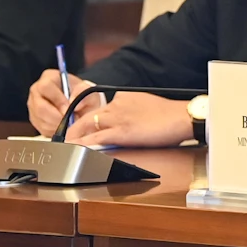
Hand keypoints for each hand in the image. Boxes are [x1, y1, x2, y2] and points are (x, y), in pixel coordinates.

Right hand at [27, 69, 94, 137]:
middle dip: (56, 117)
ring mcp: (33, 104)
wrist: (80, 106)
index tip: (68, 109)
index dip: (57, 99)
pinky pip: (41, 127)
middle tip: (70, 121)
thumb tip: (75, 104)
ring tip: (70, 123)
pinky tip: (64, 127)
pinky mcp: (34, 118)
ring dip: (57, 124)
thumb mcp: (88, 90)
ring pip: (40, 119)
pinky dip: (54, 130)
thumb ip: (83, 93)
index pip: (46, 87)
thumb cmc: (82, 95)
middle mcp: (37, 89)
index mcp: (49, 77)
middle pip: (40, 106)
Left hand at [63, 92, 192, 147]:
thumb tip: (132, 118)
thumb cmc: (172, 114)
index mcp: (125, 97)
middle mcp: (117, 105)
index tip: (86, 125)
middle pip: (89, 115)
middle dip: (75, 126)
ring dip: (74, 136)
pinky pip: (95, 139)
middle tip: (67, 136)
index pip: (103, 107)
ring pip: (87, 126)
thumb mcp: (149, 105)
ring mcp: (117, 118)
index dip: (91, 118)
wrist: (181, 116)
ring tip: (65, 145)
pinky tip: (74, 149)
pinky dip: (82, 144)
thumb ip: (136, 109)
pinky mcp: (120, 133)